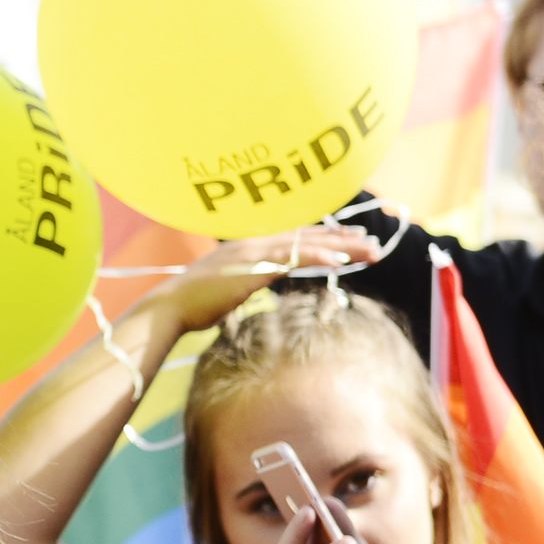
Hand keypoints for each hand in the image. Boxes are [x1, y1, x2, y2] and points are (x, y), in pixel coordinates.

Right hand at [148, 227, 385, 338]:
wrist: (171, 307)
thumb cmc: (193, 305)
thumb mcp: (226, 291)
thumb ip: (243, 284)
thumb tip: (250, 291)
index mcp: (248, 246)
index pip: (294, 237)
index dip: (324, 237)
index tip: (349, 239)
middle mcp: (254, 241)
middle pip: (307, 236)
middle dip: (342, 239)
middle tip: (372, 242)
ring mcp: (254, 251)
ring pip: (307, 243)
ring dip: (342, 247)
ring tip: (369, 250)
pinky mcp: (255, 266)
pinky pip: (294, 259)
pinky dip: (319, 257)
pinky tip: (341, 262)